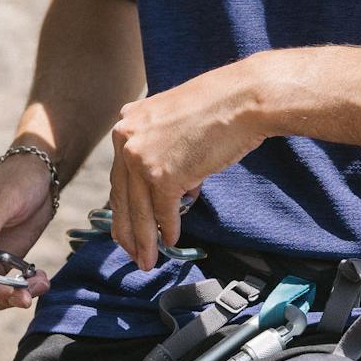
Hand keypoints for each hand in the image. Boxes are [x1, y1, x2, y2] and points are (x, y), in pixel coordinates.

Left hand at [110, 63, 265, 269]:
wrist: (242, 99)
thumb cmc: (218, 106)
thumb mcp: (173, 120)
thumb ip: (160, 148)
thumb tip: (168, 187)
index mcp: (127, 123)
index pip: (119, 175)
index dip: (122, 205)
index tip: (125, 225)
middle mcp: (126, 138)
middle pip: (121, 196)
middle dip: (126, 230)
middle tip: (130, 252)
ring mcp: (141, 157)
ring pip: (138, 211)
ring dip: (144, 240)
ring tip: (147, 261)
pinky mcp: (162, 175)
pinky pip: (162, 212)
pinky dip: (168, 230)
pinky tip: (171, 241)